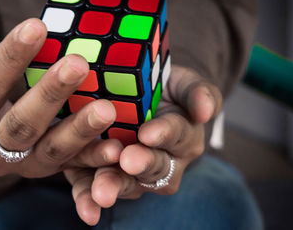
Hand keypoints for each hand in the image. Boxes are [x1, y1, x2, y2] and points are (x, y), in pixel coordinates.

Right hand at [0, 18, 122, 177]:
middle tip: (77, 64)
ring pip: (51, 149)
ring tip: (105, 108)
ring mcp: (23, 164)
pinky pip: (74, 167)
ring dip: (79, 129)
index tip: (37, 27)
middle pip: (21, 123)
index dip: (11, 57)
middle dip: (50, 93)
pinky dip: (95, 157)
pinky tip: (116, 146)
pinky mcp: (50, 168)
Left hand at [64, 65, 221, 224]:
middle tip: (128, 161)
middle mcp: (165, 161)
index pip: (177, 135)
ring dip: (116, 186)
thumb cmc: (164, 89)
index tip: (148, 134)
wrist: (138, 98)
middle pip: (156, 167)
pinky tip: (86, 208)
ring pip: (129, 183)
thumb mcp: (182, 83)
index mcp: (184, 137)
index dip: (163, 134)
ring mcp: (136, 173)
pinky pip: (101, 188)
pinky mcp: (109, 176)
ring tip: (102, 191)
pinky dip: (90, 199)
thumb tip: (206, 111)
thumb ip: (198, 92)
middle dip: (142, 164)